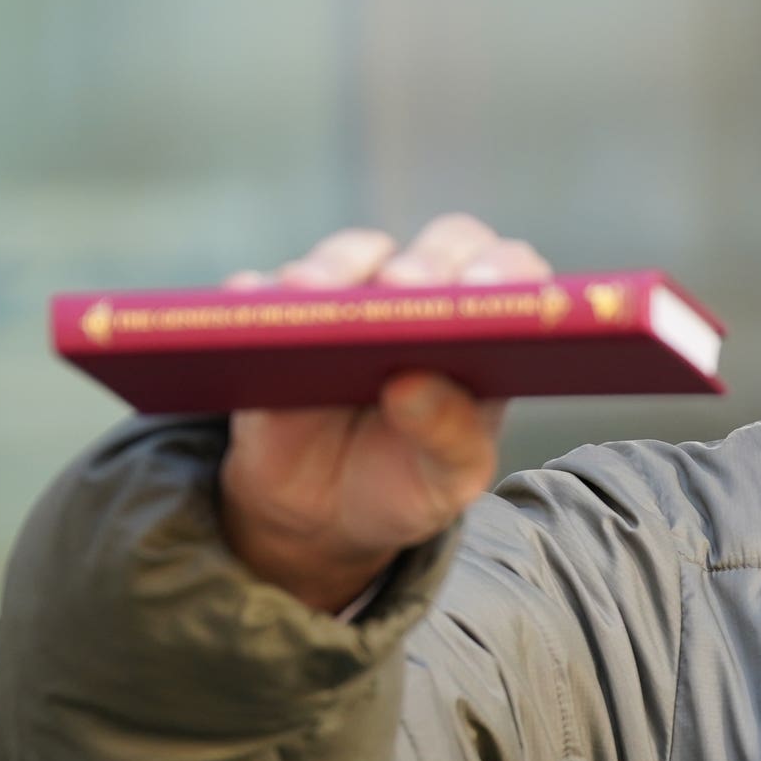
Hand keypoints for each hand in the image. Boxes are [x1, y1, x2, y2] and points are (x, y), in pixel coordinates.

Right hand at [215, 213, 553, 613]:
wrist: (322, 512)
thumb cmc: (406, 480)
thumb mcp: (445, 481)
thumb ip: (450, 439)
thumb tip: (414, 384)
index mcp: (483, 333)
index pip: (512, 273)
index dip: (504, 272)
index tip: (485, 292)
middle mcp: (420, 300)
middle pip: (439, 248)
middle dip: (426, 261)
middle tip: (407, 287)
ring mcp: (346, 300)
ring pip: (347, 256)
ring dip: (333, 268)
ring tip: (315, 294)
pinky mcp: (276, 317)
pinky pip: (259, 294)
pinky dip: (255, 297)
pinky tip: (248, 310)